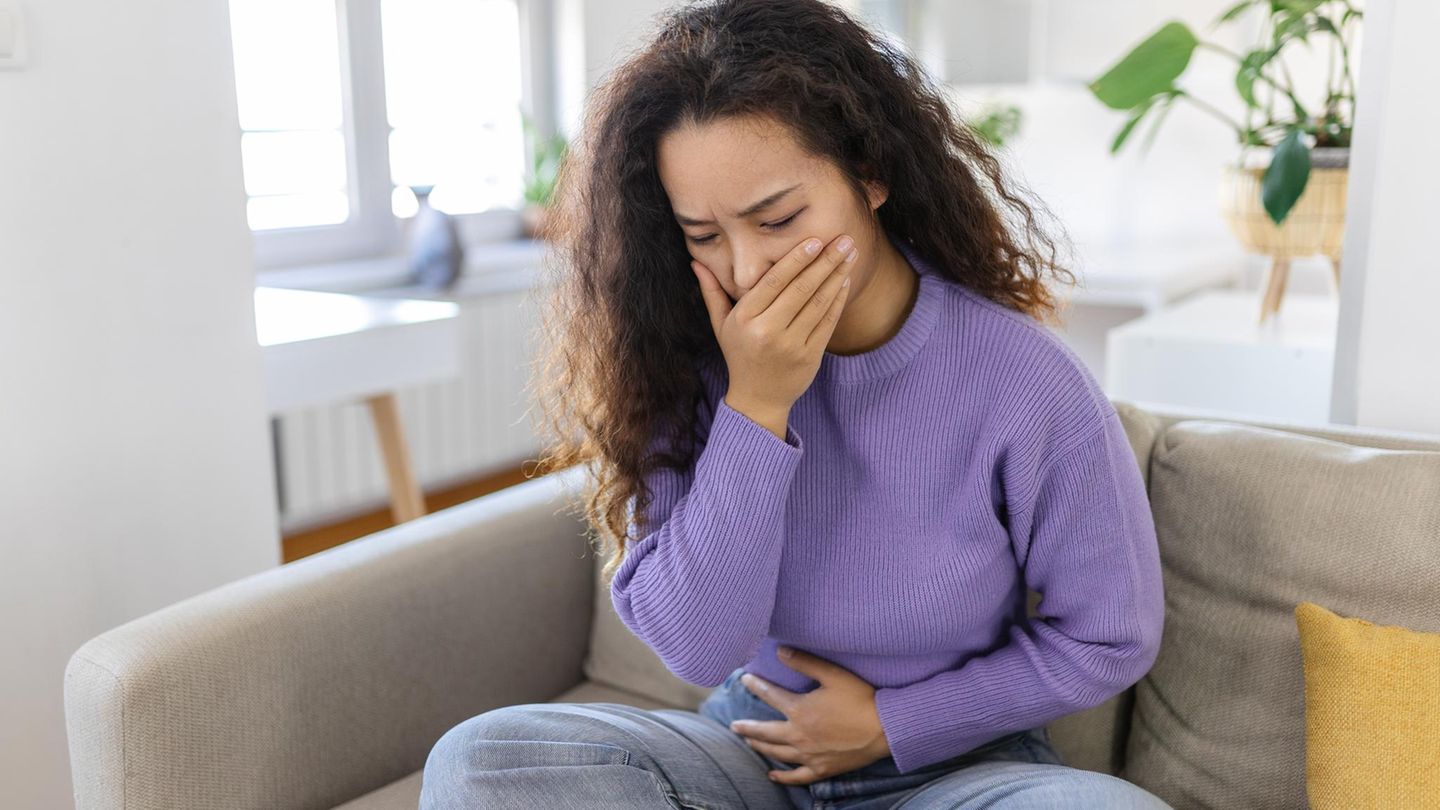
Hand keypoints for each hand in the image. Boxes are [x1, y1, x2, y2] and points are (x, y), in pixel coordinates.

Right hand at [691, 234, 856, 413]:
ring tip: (850, 253)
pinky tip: (845, 280)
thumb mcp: (721, 325)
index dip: (796, 259)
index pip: (774, 282)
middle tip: (844, 239)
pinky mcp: (810, 356)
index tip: (814, 240)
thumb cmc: (739, 355)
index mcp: (745, 319)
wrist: (758, 399)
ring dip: (837, 276)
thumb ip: (712, 292)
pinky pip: (827, 322)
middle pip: (801, 289)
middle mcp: (767, 331)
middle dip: (825, 261)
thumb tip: (696, 263)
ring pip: (818, 303)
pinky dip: (838, 299)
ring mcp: (791, 345)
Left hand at [729, 646, 890, 785]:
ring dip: (759, 747)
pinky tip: (772, 775)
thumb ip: (805, 661)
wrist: (884, 729)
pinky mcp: (821, 769)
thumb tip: (780, 651)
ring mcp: (809, 755)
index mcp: (800, 710)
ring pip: (776, 753)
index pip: (771, 695)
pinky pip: (796, 776)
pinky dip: (782, 777)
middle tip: (733, 725)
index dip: (756, 686)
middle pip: (766, 731)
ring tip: (748, 742)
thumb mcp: (833, 674)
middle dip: (747, 727)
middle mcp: (799, 735)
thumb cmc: (860, 698)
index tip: (744, 679)